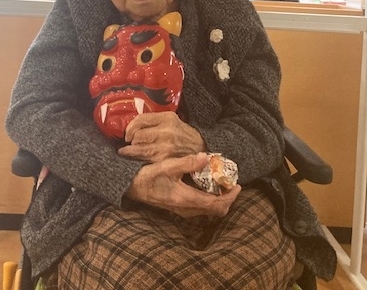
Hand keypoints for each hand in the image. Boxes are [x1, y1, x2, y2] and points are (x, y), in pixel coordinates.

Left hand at [118, 111, 205, 161]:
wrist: (199, 150)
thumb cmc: (182, 134)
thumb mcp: (172, 120)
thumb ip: (155, 120)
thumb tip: (133, 123)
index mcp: (167, 118)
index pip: (141, 119)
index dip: (130, 126)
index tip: (127, 132)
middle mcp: (165, 131)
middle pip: (137, 135)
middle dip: (131, 139)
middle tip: (129, 141)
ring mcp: (164, 146)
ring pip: (138, 148)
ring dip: (130, 150)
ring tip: (127, 150)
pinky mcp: (164, 159)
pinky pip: (144, 158)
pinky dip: (136, 157)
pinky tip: (133, 157)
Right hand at [126, 152, 240, 217]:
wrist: (129, 187)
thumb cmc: (146, 176)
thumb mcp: (166, 166)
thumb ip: (186, 163)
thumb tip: (205, 157)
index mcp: (186, 198)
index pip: (216, 204)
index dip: (230, 196)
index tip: (237, 185)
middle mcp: (186, 208)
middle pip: (216, 210)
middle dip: (227, 198)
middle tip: (232, 183)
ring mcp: (182, 210)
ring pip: (208, 210)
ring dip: (219, 199)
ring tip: (222, 183)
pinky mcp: (178, 207)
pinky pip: (201, 208)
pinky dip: (209, 199)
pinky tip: (206, 186)